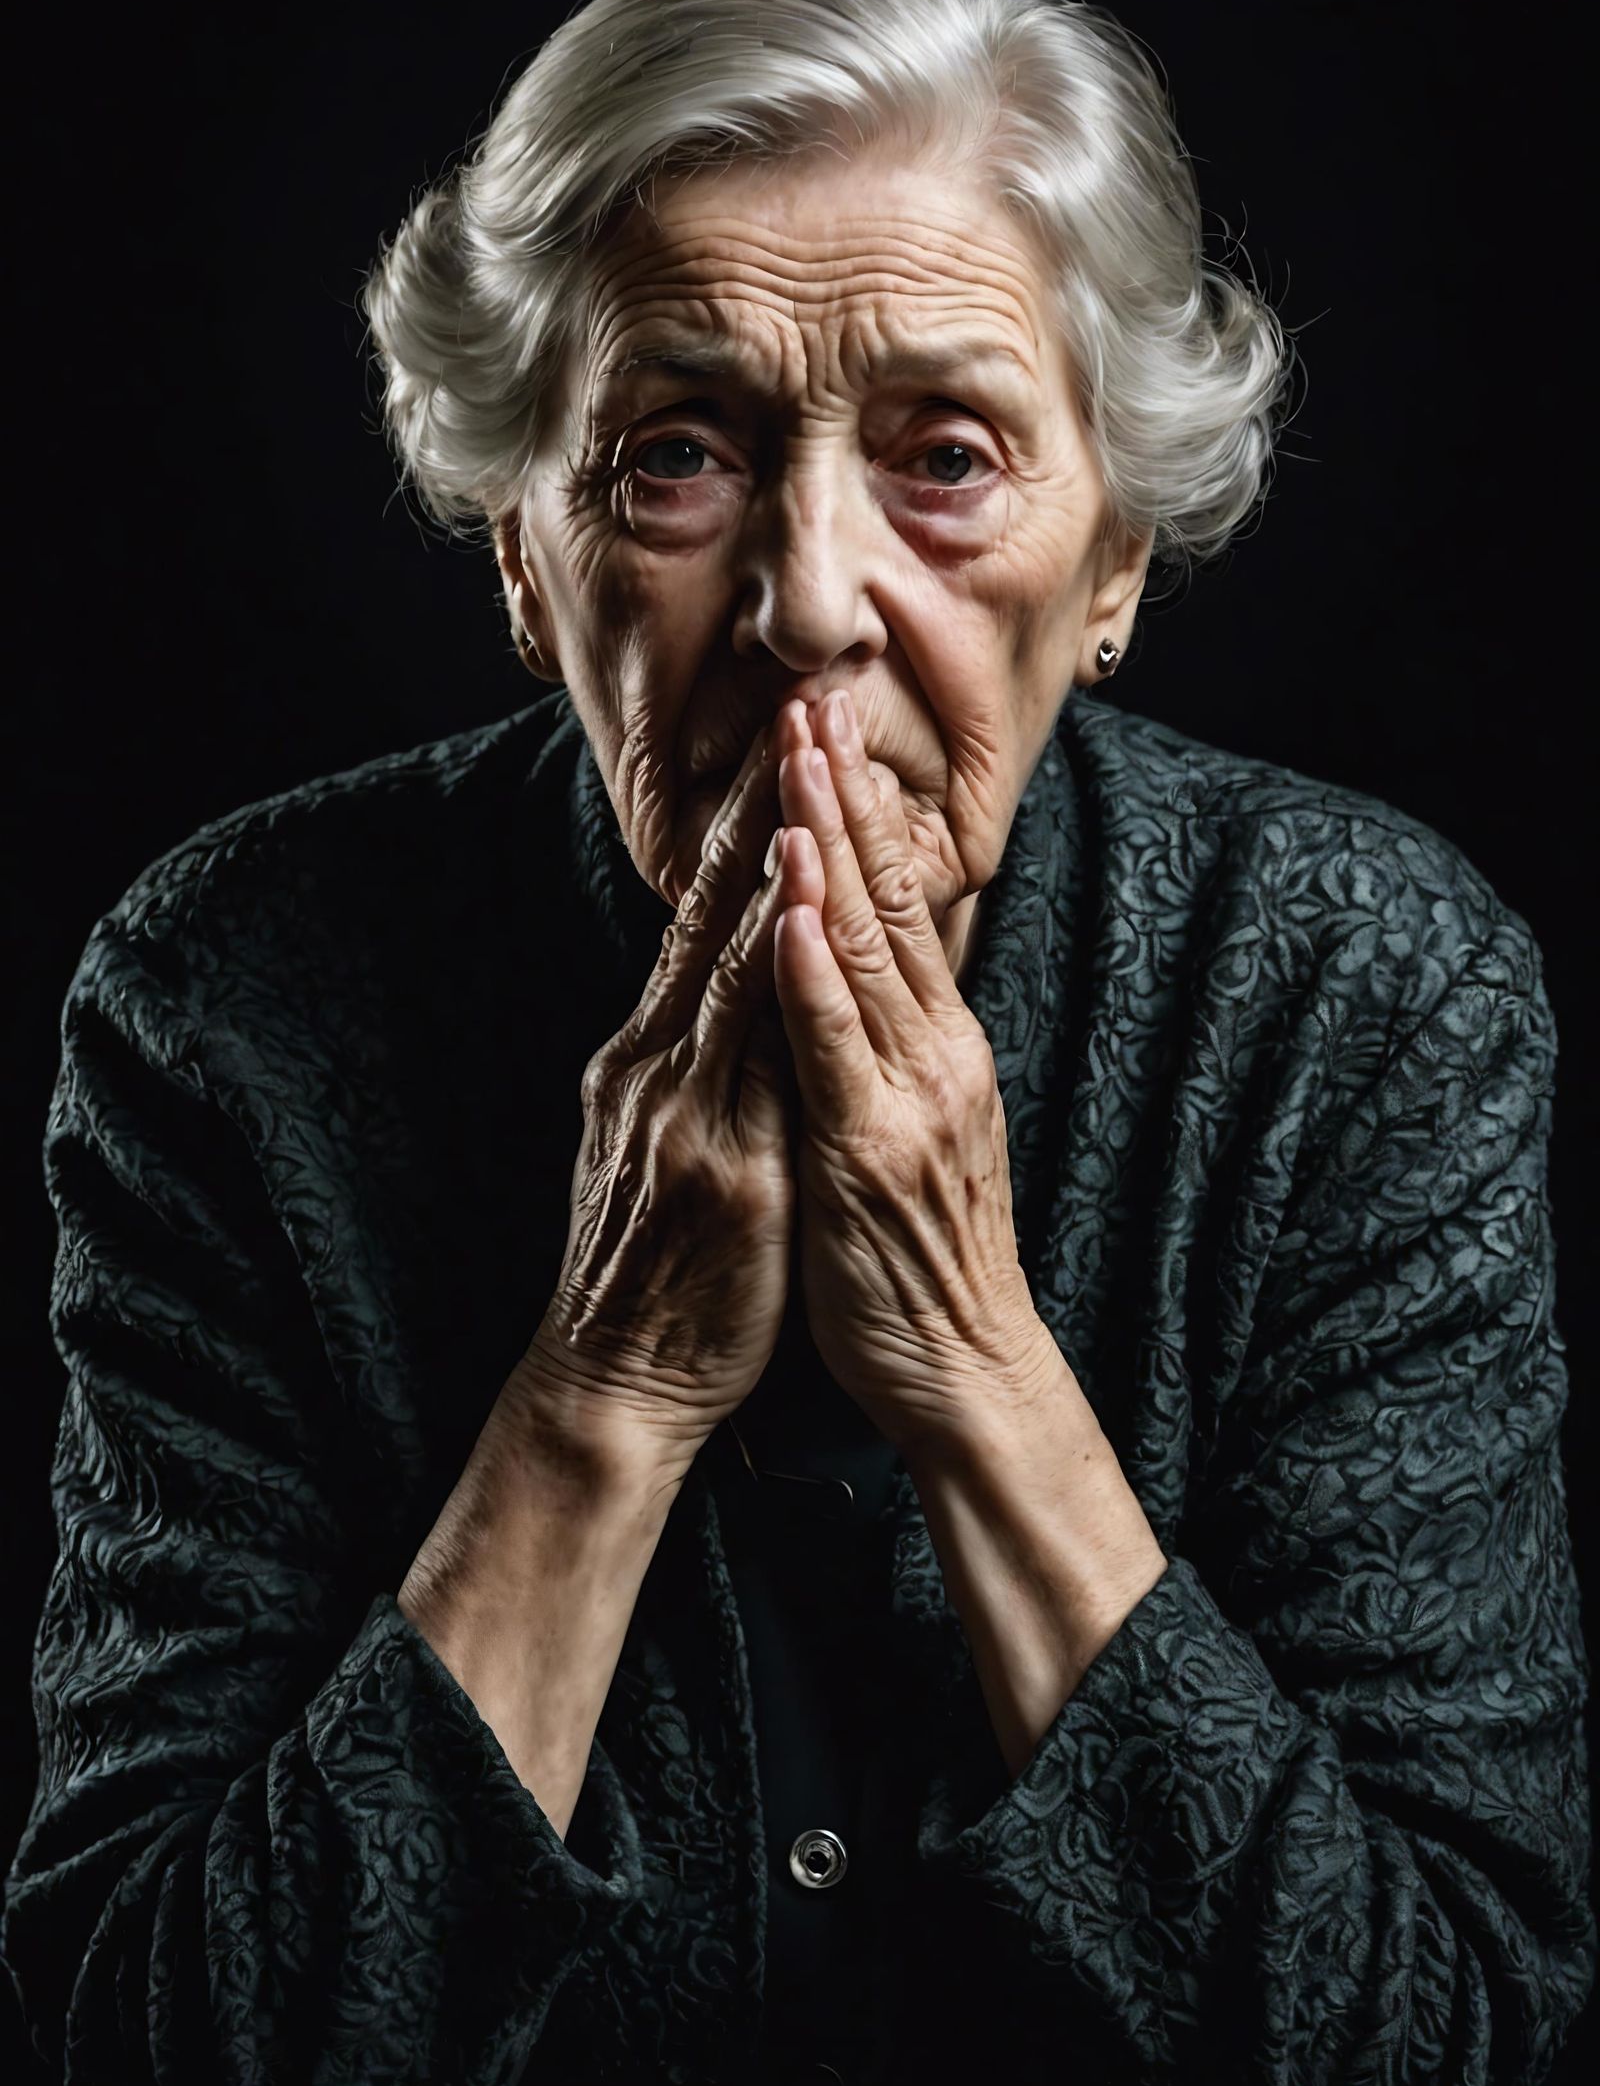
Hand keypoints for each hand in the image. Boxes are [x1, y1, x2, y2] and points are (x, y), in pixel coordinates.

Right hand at [508, 723, 798, 1477]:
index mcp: (654, 1056)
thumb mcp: (665, 1140)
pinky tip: (793, 908)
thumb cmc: (661, 1268)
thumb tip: (737, 993)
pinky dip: (769, 972)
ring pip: (729, 960)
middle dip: (762, 804)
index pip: (707, 918)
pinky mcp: (715, 1165)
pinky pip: (748, 1054)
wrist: (618, 1382)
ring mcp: (682, 1109)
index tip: (789, 741)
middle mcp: (659, 1063)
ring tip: (804, 764)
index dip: (749, 827)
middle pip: (716, 913)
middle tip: (801, 703)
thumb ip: (698, 1063)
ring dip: (770, 856)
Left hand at [767, 688, 1053, 1459]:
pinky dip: (812, 972)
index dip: (861, 813)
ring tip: (800, 763)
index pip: (900, 902)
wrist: (964, 1367)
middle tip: (815, 699)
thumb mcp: (907, 1123)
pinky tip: (792, 906)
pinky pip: (835, 1048)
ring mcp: (907, 1096)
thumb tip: (844, 967)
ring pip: (867, 951)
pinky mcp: (870, 1151)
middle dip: (844, 796)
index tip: (826, 729)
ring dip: (828, 852)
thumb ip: (881, 1045)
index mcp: (935, 1042)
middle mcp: (932, 1051)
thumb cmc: (917, 1253)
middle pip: (889, 899)